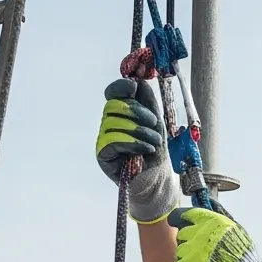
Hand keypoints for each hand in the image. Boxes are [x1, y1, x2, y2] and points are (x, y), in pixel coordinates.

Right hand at [95, 78, 179, 224]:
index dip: (120, 86)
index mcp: (120, 114)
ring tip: (154, 143)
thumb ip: (147, 101)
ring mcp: (103, 139)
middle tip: (155, 125)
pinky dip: (133, 142)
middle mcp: (108, 124)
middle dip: (138, 112)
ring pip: (115, 122)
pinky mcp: (102, 154)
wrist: (158, 181)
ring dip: (141, 131)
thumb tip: (137, 80)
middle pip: (114, 106)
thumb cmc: (156, 151)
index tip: (134, 86)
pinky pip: (112, 139)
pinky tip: (146, 150)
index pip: (112, 93)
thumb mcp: (156, 123)